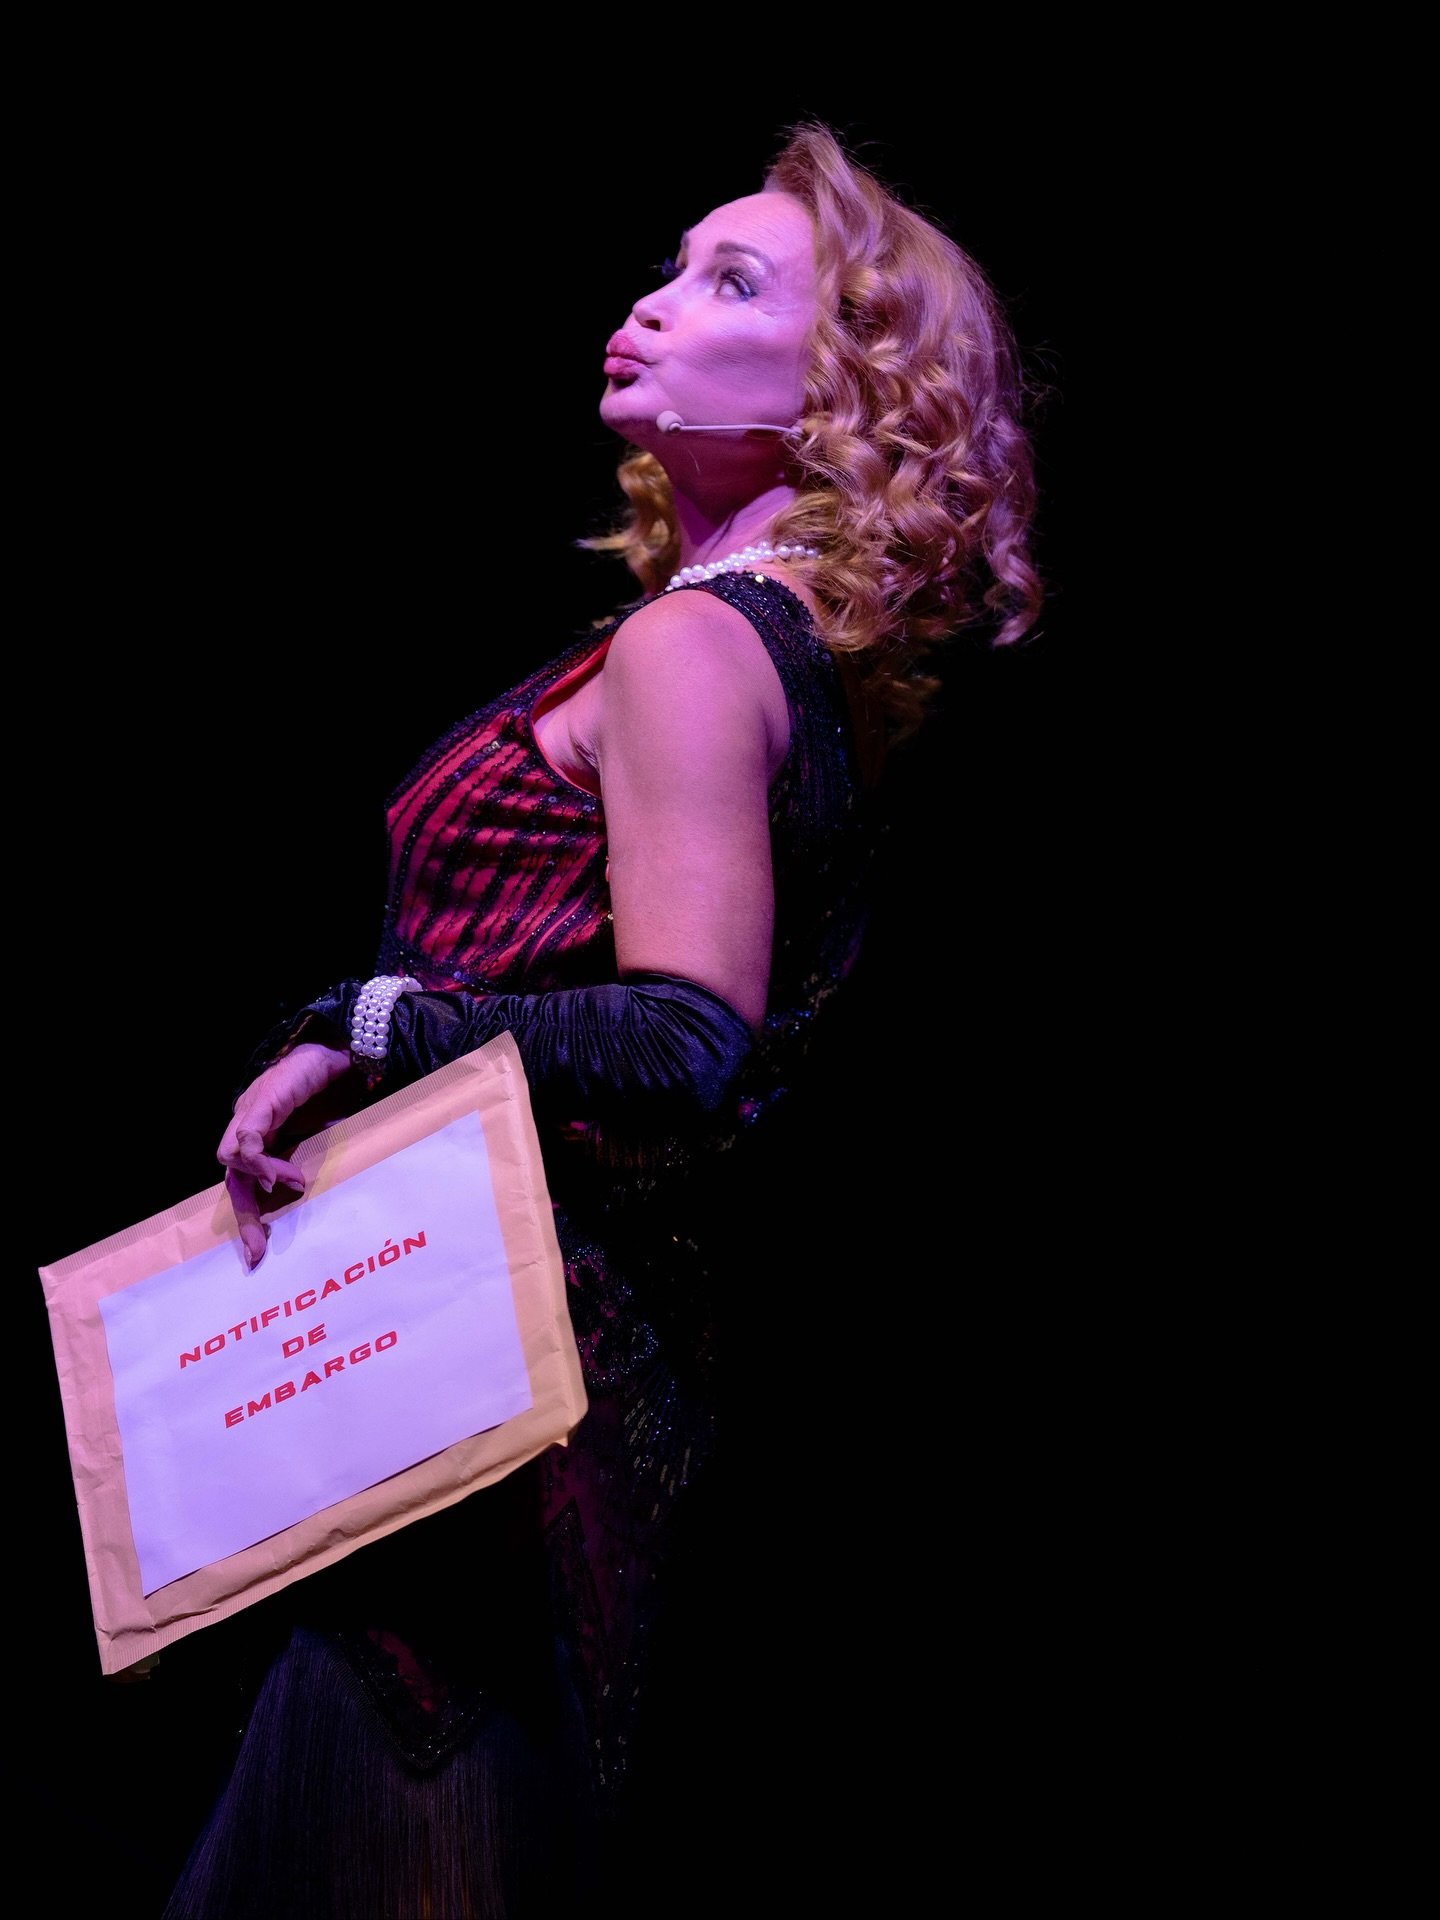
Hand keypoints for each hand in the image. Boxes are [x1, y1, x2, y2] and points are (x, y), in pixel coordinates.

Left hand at [218, 1041, 352, 1268]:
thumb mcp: (321, 1132)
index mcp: (261, 1134)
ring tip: (294, 1184)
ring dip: (260, 1182)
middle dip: (245, 1216)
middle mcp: (247, 1125)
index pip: (243, 1181)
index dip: (251, 1215)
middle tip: (259, 1250)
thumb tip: (314, 1197)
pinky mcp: (260, 1103)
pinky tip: (286, 1176)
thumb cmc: (333, 1084)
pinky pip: (247, 1142)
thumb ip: (311, 1159)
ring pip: (230, 1161)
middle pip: (232, 1178)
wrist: (339, 1044)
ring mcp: (249, 1112)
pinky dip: (261, 1163)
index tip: (261, 1252)